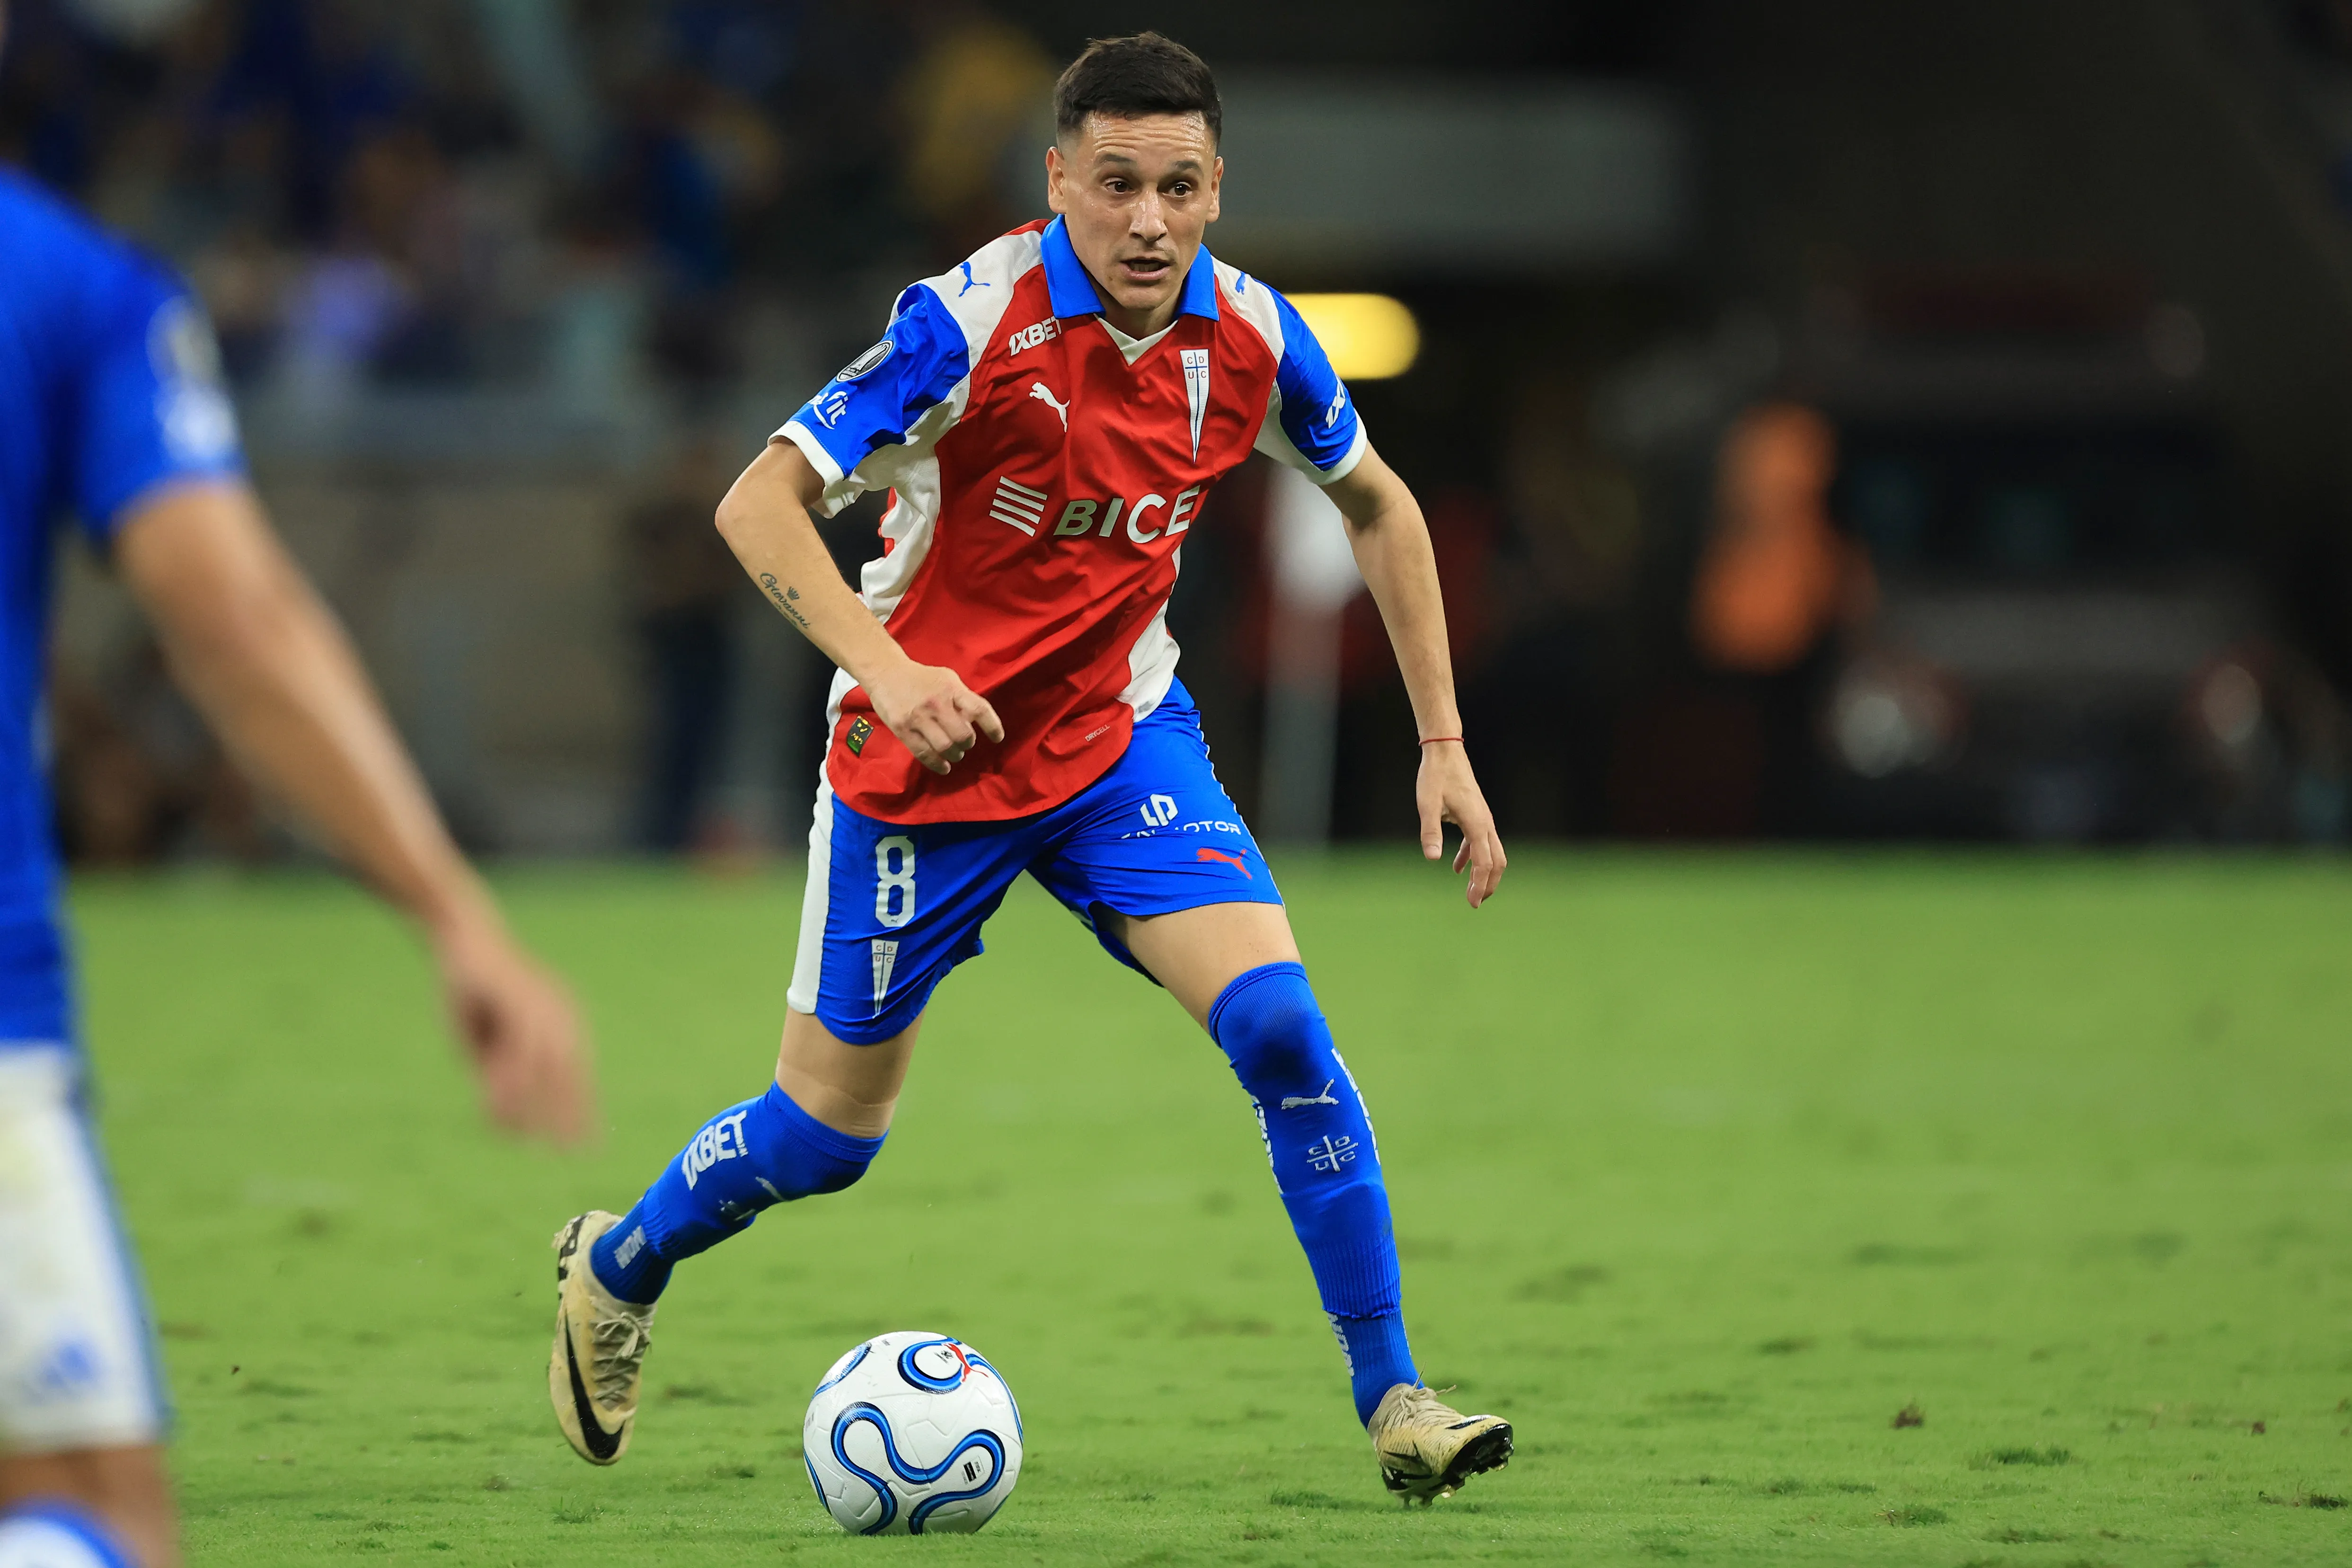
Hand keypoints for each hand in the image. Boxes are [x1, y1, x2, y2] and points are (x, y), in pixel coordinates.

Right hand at [433, 911, 594, 1145]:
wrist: (463, 941)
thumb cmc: (477, 994)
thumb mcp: (486, 1043)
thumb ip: (499, 1075)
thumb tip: (509, 1116)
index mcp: (562, 1025)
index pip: (578, 1076)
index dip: (583, 1112)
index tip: (589, 1146)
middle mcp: (560, 1015)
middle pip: (570, 1073)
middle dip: (570, 1114)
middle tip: (569, 1152)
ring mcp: (541, 1004)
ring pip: (547, 1063)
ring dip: (540, 1103)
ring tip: (534, 1137)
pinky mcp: (516, 997)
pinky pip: (520, 1043)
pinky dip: (513, 1078)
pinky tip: (505, 1104)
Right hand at [865, 660, 1004, 774]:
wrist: (885, 672)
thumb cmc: (921, 678)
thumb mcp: (946, 679)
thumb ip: (961, 698)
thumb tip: (975, 723)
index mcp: (951, 688)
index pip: (980, 709)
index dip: (993, 726)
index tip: (998, 738)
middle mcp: (936, 703)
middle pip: (963, 735)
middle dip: (968, 744)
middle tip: (965, 744)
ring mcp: (918, 717)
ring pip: (945, 748)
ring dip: (955, 755)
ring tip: (954, 754)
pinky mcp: (902, 729)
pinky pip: (924, 754)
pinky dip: (938, 765)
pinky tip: (943, 766)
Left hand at [1417, 741, 1506, 908]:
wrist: (1445, 752)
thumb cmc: (1435, 777)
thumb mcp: (1427, 805)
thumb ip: (1430, 832)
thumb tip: (1432, 859)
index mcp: (1476, 824)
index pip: (1484, 863)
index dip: (1480, 885)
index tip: (1471, 903)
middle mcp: (1485, 823)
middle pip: (1497, 861)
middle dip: (1488, 884)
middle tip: (1475, 903)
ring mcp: (1483, 819)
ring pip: (1492, 853)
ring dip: (1484, 873)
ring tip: (1471, 892)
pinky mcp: (1476, 815)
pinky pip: (1480, 843)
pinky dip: (1472, 858)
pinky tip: (1457, 868)